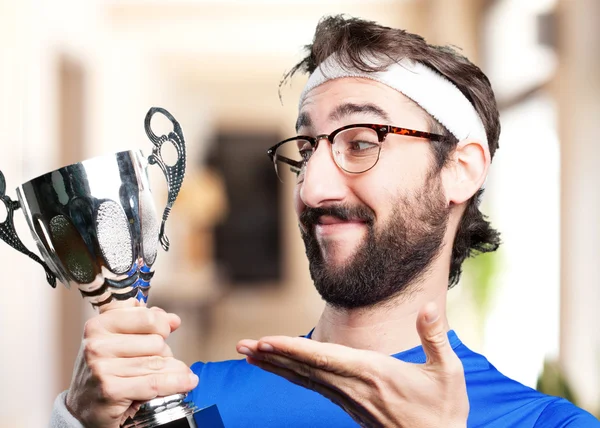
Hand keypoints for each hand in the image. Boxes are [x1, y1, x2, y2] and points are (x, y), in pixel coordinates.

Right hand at [65, 302, 198, 427]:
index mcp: (98, 326)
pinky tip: (188, 382)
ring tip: (178, 374)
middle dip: (165, 353)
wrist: (84, 408)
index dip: (162, 324)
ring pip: (158, 362)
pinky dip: (175, 383)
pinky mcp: (111, 390)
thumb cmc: (106, 370)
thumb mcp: (118, 340)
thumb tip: (173, 320)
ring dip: (175, 370)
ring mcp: (102, 368)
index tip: (166, 331)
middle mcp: (97, 345)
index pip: (146, 317)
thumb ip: (144, 323)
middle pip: (156, 342)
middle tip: (158, 362)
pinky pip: (155, 383)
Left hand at [237, 303, 467, 427]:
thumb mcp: (449, 373)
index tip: (265, 342)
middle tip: (242, 346)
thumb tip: (428, 305)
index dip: (291, 349)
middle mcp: (355, 386)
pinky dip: (294, 376)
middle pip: (305, 369)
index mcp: (374, 373)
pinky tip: (282, 369)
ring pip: (306, 380)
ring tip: (252, 354)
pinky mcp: (351, 406)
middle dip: (271, 356)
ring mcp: (350, 399)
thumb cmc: (444, 411)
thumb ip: (435, 336)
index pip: (324, 358)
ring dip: (277, 366)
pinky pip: (315, 388)